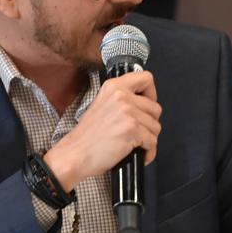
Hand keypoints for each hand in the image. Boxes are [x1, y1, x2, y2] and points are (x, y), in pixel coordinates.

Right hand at [43, 71, 159, 190]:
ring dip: (149, 139)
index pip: (146, 78)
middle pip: (155, 108)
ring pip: (156, 126)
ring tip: (136, 145)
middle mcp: (121, 96)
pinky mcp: (132, 130)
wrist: (75, 154)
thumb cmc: (86, 136)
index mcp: (113, 87)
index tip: (147, 104)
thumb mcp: (102, 105)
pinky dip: (149, 152)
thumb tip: (143, 105)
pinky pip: (153, 142)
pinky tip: (138, 154)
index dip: (151, 93)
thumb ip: (122, 100)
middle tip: (139, 132)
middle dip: (150, 123)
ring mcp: (127, 112)